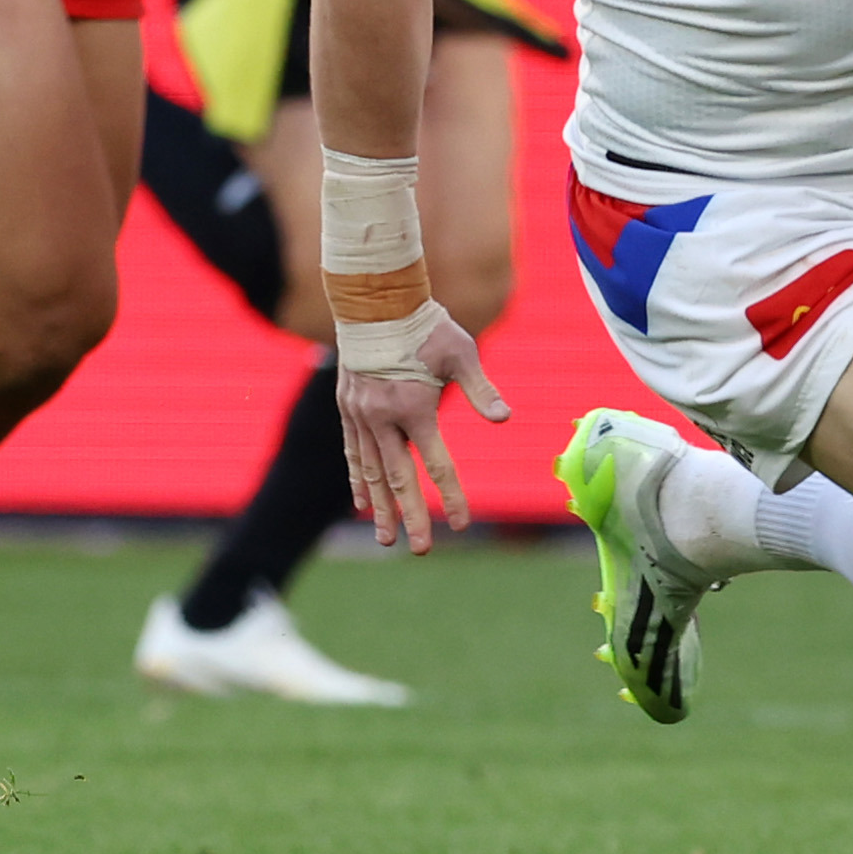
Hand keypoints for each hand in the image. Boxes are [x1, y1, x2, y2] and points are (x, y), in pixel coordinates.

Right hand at [334, 306, 512, 555]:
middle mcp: (384, 417)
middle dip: (411, 516)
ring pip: (372, 472)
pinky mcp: (348, 410)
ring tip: (385, 540)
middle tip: (419, 549)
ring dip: (381, 508)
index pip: (437, 463)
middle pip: (400, 478)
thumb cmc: (425, 327)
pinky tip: (363, 503)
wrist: (375, 304)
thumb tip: (504, 419)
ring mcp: (362, 415)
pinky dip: (359, 480)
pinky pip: (354, 453)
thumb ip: (480, 389)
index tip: (462, 524)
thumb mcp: (460, 353)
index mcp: (415, 407)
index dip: (451, 496)